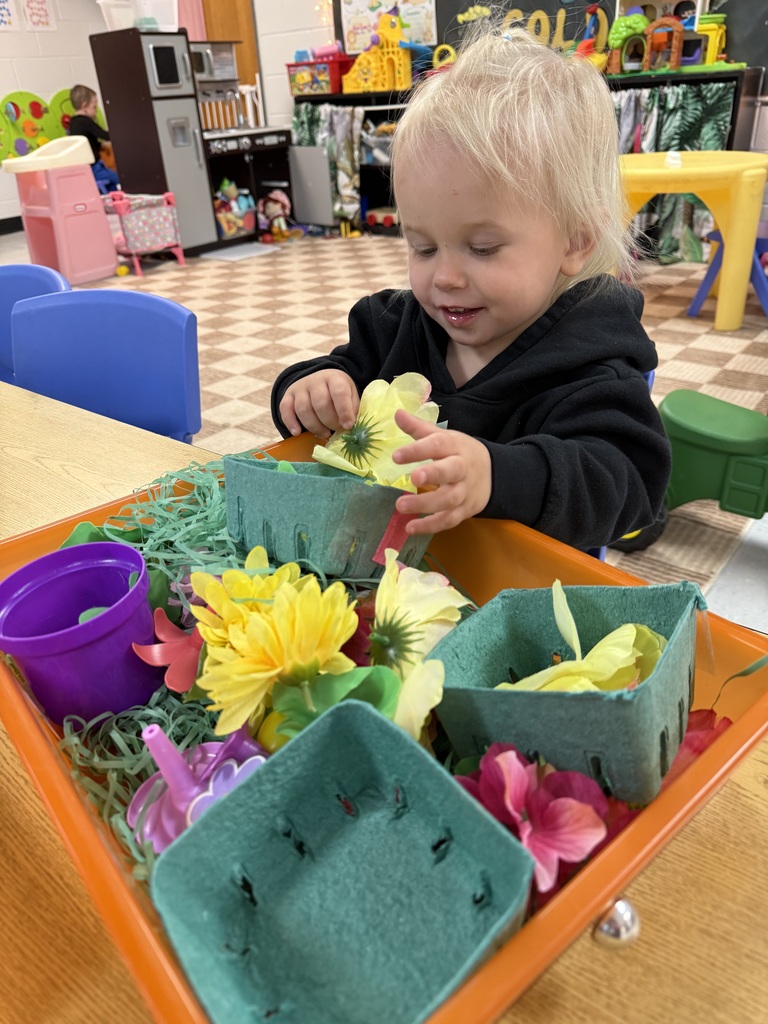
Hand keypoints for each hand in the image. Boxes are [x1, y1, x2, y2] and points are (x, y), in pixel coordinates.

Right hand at [279, 370, 358, 437]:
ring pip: (304, 409)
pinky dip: (290, 423)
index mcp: (334, 378)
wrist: (320, 380)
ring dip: (315, 426)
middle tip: (337, 429)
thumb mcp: (350, 395)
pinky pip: (285, 410)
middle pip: (321, 403)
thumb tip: (350, 426)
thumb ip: (352, 408)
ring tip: (325, 433)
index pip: (339, 392)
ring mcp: (300, 388)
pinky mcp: (288, 396)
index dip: (344, 411)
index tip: (348, 425)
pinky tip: (297, 432)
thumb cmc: (338, 392)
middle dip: (330, 421)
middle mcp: (315, 380)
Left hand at [391, 409, 491, 533]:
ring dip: (425, 504)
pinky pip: (448, 520)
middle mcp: (462, 469)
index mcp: (455, 447)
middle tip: (413, 478)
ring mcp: (464, 492)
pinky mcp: (464, 511)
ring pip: (449, 499)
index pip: (437, 445)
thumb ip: (419, 428)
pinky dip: (430, 526)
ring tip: (400, 506)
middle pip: (451, 471)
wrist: (492, 474)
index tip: (395, 456)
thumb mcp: (443, 437)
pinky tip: (410, 528)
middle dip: (433, 474)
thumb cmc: (458, 453)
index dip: (417, 450)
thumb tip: (396, 413)